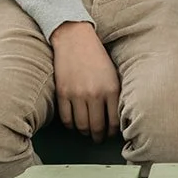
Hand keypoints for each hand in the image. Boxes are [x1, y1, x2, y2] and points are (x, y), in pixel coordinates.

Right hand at [51, 21, 120, 141]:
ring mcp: (77, 95)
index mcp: (111, 88)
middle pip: (97, 127)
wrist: (74, 38)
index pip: (114, 121)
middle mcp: (95, 94)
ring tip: (87, 132)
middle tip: (98, 138)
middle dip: (99, 136)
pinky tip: (75, 123)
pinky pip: (66, 119)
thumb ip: (114, 94)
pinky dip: (71, 125)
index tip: (111, 134)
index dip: (113, 132)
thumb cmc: (96, 55)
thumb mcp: (113, 73)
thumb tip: (115, 117)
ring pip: (81, 126)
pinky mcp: (62, 94)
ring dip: (85, 132)